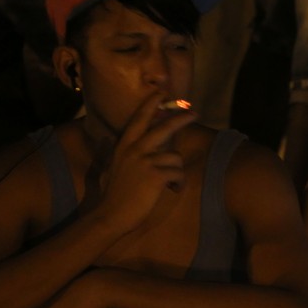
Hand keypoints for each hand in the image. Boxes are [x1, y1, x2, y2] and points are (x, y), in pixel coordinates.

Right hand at [93, 93, 195, 232]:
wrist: (112, 214)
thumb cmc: (114, 194)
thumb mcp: (113, 167)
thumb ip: (119, 153)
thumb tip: (116, 139)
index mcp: (124, 146)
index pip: (138, 119)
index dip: (150, 104)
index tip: (161, 92)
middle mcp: (134, 149)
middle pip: (163, 128)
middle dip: (181, 119)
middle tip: (195, 113)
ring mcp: (145, 161)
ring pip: (175, 157)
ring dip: (176, 172)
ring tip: (169, 184)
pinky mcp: (156, 175)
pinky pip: (178, 174)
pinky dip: (179, 184)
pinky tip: (172, 190)